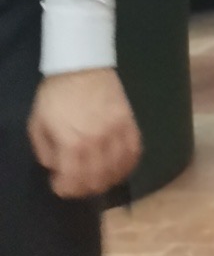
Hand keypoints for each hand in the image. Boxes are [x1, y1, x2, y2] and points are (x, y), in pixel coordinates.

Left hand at [28, 69, 141, 198]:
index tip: (59, 185)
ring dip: (107, 180)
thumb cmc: (55, 95)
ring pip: (118, 168)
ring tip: (98, 178)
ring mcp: (117, 132)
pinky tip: (120, 167)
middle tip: (77, 184)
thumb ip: (45, 151)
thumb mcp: (37, 124)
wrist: (81, 65)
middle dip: (85, 188)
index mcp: (73, 143)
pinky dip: (128, 164)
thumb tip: (57, 167)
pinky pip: (134, 151)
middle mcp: (98, 142)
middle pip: (98, 179)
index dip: (65, 189)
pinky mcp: (130, 123)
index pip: (74, 180)